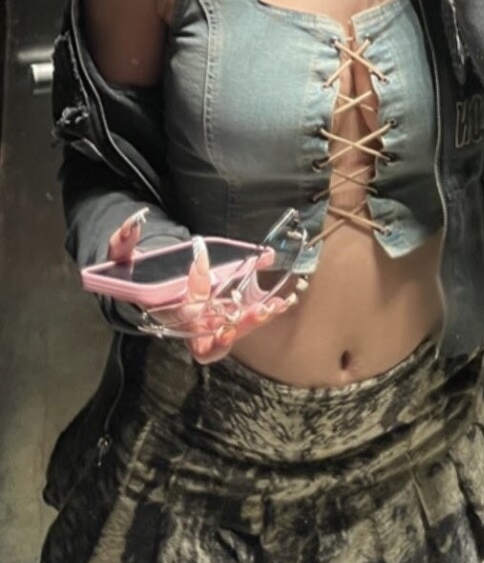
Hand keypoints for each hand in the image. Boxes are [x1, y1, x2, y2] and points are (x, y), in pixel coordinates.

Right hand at [105, 218, 295, 363]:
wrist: (144, 278)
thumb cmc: (133, 271)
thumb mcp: (121, 255)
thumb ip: (122, 241)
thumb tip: (134, 223)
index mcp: (165, 312)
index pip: (185, 320)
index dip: (197, 304)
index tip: (206, 274)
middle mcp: (186, 322)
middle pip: (211, 339)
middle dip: (236, 328)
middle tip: (259, 312)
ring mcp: (204, 319)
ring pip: (229, 332)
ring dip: (252, 322)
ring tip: (274, 307)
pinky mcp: (219, 309)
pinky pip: (240, 317)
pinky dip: (261, 311)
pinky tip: (282, 301)